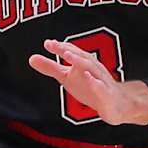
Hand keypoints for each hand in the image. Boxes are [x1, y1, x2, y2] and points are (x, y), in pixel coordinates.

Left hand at [27, 39, 147, 125]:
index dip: (60, 47)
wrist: (116, 103)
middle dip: (69, 50)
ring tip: (68, 55)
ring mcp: (102, 81)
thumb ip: (50, 68)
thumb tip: (31, 58)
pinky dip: (96, 83)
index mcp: (83, 63)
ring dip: (81, 61)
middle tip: (55, 45)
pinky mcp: (108, 95)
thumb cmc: (90, 86)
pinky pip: (103, 88)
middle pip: (82, 57)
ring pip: (93, 70)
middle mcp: (93, 69)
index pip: (72, 52)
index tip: (47, 43)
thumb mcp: (67, 77)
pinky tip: (89, 79)